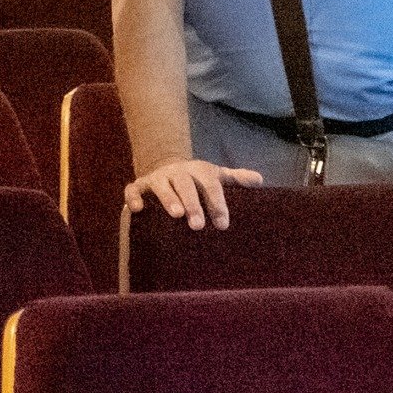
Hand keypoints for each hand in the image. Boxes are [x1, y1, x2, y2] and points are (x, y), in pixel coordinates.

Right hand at [125, 158, 263, 231]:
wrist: (168, 167)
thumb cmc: (198, 180)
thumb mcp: (216, 176)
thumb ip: (236, 178)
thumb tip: (259, 180)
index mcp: (199, 170)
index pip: (210, 185)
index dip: (217, 203)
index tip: (223, 224)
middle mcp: (177, 172)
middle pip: (185, 184)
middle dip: (192, 203)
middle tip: (198, 225)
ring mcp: (157, 178)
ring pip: (161, 185)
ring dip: (168, 198)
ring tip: (176, 214)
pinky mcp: (140, 185)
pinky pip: (133, 189)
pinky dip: (134, 197)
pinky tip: (137, 209)